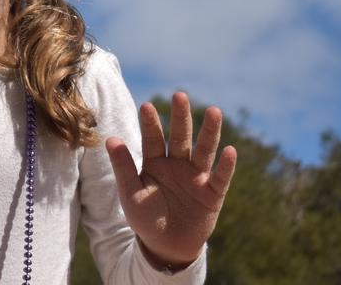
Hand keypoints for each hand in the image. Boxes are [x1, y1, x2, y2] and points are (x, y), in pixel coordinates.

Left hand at [107, 92, 237, 269]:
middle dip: (181, 117)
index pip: (153, 139)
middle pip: (180, 137)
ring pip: (204, 150)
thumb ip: (123, 167)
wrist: (165, 246)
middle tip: (180, 95)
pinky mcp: (212, 193)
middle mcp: (177, 165)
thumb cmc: (144, 218)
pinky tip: (229, 150)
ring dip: (210, 132)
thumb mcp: (130, 193)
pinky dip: (226, 165)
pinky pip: (220, 177)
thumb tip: (110, 139)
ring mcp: (196, 177)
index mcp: (155, 163)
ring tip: (213, 111)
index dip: (150, 123)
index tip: (146, 106)